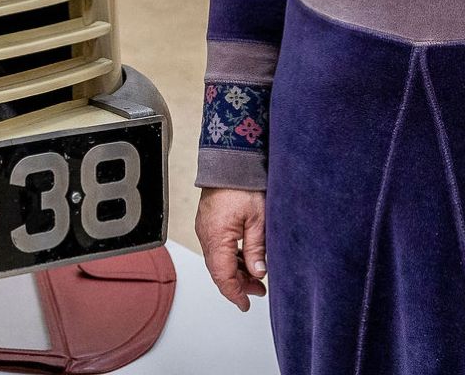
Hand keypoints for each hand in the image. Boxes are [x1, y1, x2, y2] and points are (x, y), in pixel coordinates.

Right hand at [195, 187, 266, 310]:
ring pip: (217, 260)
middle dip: (238, 285)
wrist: (229, 160)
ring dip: (235, 271)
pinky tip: (245, 258)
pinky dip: (230, 258)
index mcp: (216, 237)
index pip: (223, 276)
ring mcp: (205, 228)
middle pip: (219, 271)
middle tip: (259, 290)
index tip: (245, 304)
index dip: (235, 294)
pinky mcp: (208, 222)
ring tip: (256, 276)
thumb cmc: (242, 184)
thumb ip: (256, 249)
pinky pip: (216, 248)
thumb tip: (258, 273)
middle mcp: (206, 235)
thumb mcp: (258, 219)